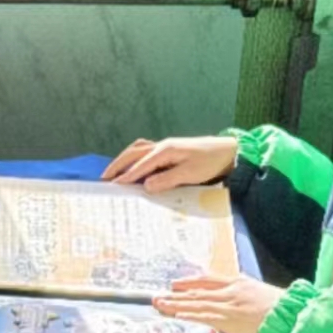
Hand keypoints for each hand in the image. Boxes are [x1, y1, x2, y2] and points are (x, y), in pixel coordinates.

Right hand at [103, 136, 238, 192]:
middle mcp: (162, 146)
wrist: (228, 152)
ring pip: (138, 150)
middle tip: (104, 178)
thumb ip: (167, 180)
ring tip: (113, 172)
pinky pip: (146, 151)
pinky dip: (136, 158)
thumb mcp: (189, 174)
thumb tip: (145, 186)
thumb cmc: (210, 163)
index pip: (141, 164)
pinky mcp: (171, 151)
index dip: (126, 175)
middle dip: (118, 165)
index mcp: (166, 151)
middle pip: (134, 153)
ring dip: (124, 160)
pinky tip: (134, 166)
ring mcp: (166, 147)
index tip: (113, 186)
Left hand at [153, 274, 284, 332]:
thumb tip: (226, 294)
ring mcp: (227, 306)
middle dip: (176, 296)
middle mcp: (228, 292)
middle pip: (197, 293)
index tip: (174, 285)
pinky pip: (204, 319)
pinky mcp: (229, 321)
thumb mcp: (255, 290)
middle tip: (157, 297)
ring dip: (176, 306)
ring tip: (160, 306)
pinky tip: (177, 317)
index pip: (207, 280)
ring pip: (196, 305)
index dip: (189, 282)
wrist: (288, 313)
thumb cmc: (276, 304)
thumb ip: (239, 290)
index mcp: (236, 282)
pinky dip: (190, 318)